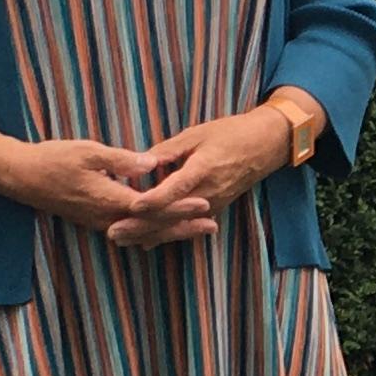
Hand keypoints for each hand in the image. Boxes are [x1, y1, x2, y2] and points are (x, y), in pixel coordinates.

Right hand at [11, 135, 202, 243]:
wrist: (22, 177)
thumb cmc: (54, 159)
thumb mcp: (89, 151)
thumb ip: (122, 160)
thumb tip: (153, 163)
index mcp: (109, 200)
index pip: (153, 207)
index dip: (180, 207)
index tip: (205, 204)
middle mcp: (107, 218)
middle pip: (153, 228)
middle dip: (183, 227)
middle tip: (212, 226)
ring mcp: (100, 222)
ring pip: (143, 233)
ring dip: (170, 232)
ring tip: (197, 231)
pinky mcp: (95, 221)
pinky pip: (130, 232)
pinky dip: (150, 232)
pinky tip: (164, 231)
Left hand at [107, 104, 299, 247]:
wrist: (263, 147)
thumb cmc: (229, 134)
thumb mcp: (197, 134)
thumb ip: (169, 150)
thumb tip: (142, 161)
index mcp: (203, 169)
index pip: (175, 190)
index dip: (153, 200)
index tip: (130, 207)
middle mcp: (208, 193)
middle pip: (171, 216)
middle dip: (141, 226)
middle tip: (112, 232)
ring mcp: (212, 205)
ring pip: (176, 226)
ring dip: (148, 235)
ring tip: (122, 240)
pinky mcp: (214, 210)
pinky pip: (186, 226)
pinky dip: (165, 234)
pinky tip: (145, 241)